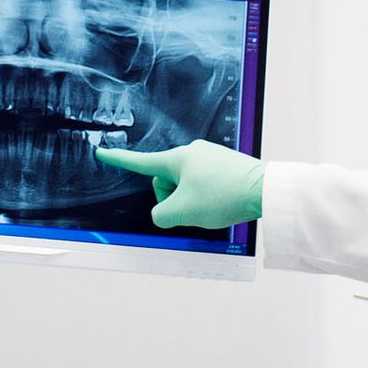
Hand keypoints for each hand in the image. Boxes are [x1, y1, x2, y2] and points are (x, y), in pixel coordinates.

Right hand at [94, 141, 264, 229]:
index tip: (102, 152)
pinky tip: (222, 203)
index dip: (118, 159)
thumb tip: (164, 212)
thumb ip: (160, 215)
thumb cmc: (224, 196)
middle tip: (193, 209)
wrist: (265, 190)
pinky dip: (208, 198)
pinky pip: (204, 185)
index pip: (140, 161)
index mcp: (176, 159)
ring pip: (187, 186)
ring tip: (213, 206)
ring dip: (192, 201)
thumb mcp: (182, 213)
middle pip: (167, 181)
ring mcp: (210, 156)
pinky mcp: (225, 165)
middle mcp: (192, 152)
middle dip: (174, 199)